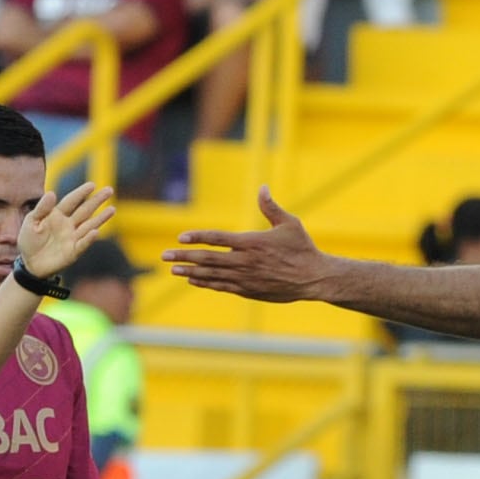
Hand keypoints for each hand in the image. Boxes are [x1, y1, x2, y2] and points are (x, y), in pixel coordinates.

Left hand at [9, 176, 115, 278]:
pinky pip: (82, 244)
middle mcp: (68, 224)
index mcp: (57, 214)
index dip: (81, 193)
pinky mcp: (73, 252)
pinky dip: (89, 239)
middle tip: (109, 190)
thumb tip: (52, 193)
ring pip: (89, 225)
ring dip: (100, 218)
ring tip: (112, 209)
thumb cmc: (29, 240)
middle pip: (85, 210)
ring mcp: (72, 238)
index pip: (71, 201)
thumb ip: (41, 208)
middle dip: (97, 200)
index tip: (92, 185)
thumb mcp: (31, 221)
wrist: (29, 264)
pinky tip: (96, 232)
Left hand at [165, 190, 331, 304]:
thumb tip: (262, 187)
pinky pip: (222, 287)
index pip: (218, 238)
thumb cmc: (303, 248)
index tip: (181, 237)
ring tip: (173, 270)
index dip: (198, 237)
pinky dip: (206, 284)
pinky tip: (194, 281)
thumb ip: (271, 207)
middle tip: (164, 256)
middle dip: (184, 257)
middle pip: (208, 259)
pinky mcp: (249, 291)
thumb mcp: (289, 223)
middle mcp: (245, 262)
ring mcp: (245, 278)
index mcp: (252, 243)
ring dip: (191, 272)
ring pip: (212, 275)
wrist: (314, 278)